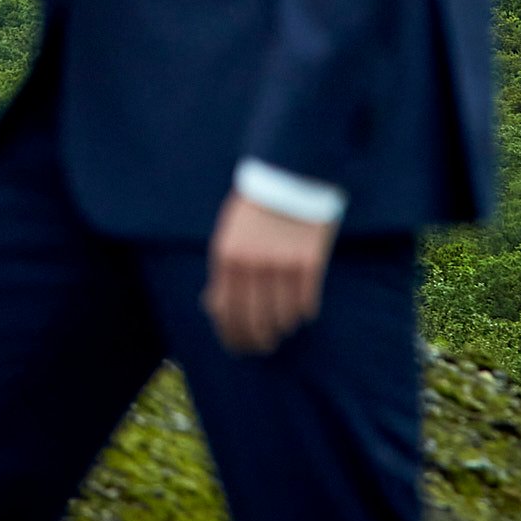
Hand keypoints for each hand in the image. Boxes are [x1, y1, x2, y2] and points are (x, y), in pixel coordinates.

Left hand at [203, 192, 336, 354]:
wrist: (289, 172)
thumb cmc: (256, 203)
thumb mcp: (228, 231)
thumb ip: (221, 269)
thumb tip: (212, 307)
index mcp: (225, 255)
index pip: (225, 313)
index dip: (232, 337)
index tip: (239, 348)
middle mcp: (251, 264)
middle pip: (253, 323)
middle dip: (257, 342)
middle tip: (264, 346)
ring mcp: (281, 264)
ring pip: (281, 319)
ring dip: (282, 327)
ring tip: (283, 325)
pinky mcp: (308, 262)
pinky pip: (305, 305)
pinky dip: (303, 313)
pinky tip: (303, 311)